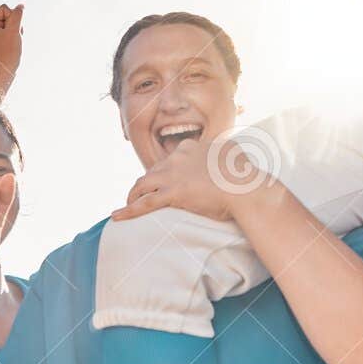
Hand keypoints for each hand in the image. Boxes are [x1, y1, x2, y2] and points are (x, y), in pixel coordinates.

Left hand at [0, 3, 24, 75]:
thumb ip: (17, 16)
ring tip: (14, 40)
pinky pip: (14, 27)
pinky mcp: (3, 35)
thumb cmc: (9, 51)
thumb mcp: (14, 31)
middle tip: (13, 36)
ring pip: (13, 20)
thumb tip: (21, 6)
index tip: (11, 30)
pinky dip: (17, 32)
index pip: (4, 8)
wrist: (7, 68)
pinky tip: (15, 41)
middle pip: (8, 14)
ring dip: (17, 28)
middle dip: (15, 23)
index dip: (12, 16)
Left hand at [111, 139, 243, 222]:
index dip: (167, 170)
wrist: (245, 188)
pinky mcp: (171, 193)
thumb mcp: (234, 155)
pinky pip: (144, 203)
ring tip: (129, 204)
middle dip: (149, 183)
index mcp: (193, 146)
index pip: (172, 158)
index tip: (168, 179)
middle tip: (147, 195)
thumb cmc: (245, 176)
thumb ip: (225, 152)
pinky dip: (128, 211)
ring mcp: (173, 175)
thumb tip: (228, 150)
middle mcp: (178, 156)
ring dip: (133, 195)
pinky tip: (117, 217)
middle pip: (155, 170)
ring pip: (143, 184)